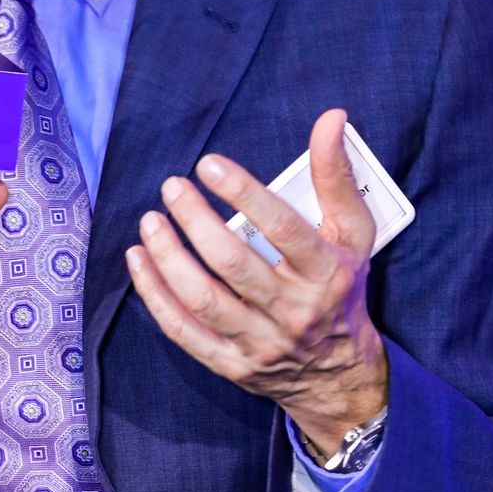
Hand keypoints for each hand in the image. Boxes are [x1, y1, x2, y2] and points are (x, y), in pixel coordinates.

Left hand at [125, 108, 387, 460]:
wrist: (338, 373)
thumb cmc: (341, 288)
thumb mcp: (353, 233)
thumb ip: (336, 175)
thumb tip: (330, 118)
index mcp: (325, 273)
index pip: (282, 229)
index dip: (243, 193)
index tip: (209, 165)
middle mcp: (293, 310)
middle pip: (234, 264)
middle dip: (195, 221)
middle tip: (172, 187)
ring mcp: (260, 342)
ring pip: (203, 299)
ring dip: (169, 257)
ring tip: (150, 220)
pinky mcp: (231, 364)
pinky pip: (184, 331)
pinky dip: (155, 295)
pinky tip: (139, 260)